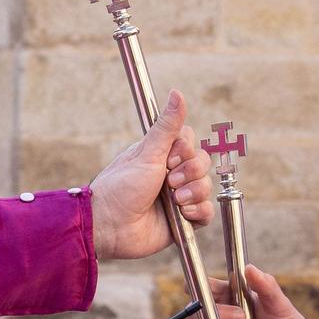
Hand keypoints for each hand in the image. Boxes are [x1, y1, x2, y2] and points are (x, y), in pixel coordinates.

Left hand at [88, 90, 212, 260]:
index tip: (168, 158)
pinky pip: (207, 212)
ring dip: (193, 193)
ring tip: (174, 200)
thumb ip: (167, 126)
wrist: (111, 226)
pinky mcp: (184, 220)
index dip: (184, 150)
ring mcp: (179, 197)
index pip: (190, 142)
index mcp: (161, 156)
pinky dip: (198, 212)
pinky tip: (182, 214)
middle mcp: (172, 174)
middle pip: (203, 162)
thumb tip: (177, 93)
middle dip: (190, 172)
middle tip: (169, 182)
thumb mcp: (147, 153)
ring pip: (206, 187)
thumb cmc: (122, 187)